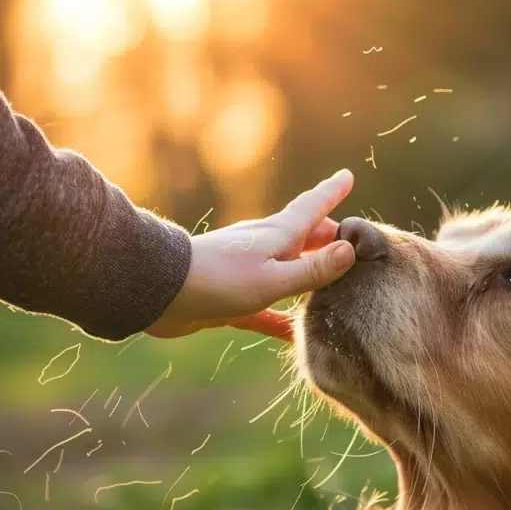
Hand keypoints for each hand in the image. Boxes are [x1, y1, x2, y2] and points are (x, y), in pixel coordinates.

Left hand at [145, 170, 355, 339]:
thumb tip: (350, 250)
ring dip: (308, 273)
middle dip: (327, 238)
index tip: (348, 176)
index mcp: (278, 235)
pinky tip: (292, 333)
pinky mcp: (231, 297)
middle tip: (350, 245)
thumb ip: (313, 269)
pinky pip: (265, 307)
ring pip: (287, 268)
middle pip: (304, 238)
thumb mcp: (274, 279)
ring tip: (330, 283)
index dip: (332, 192)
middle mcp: (264, 247)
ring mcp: (247, 270)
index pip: (313, 208)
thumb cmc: (219, 281)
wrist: (160, 293)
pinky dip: (282, 316)